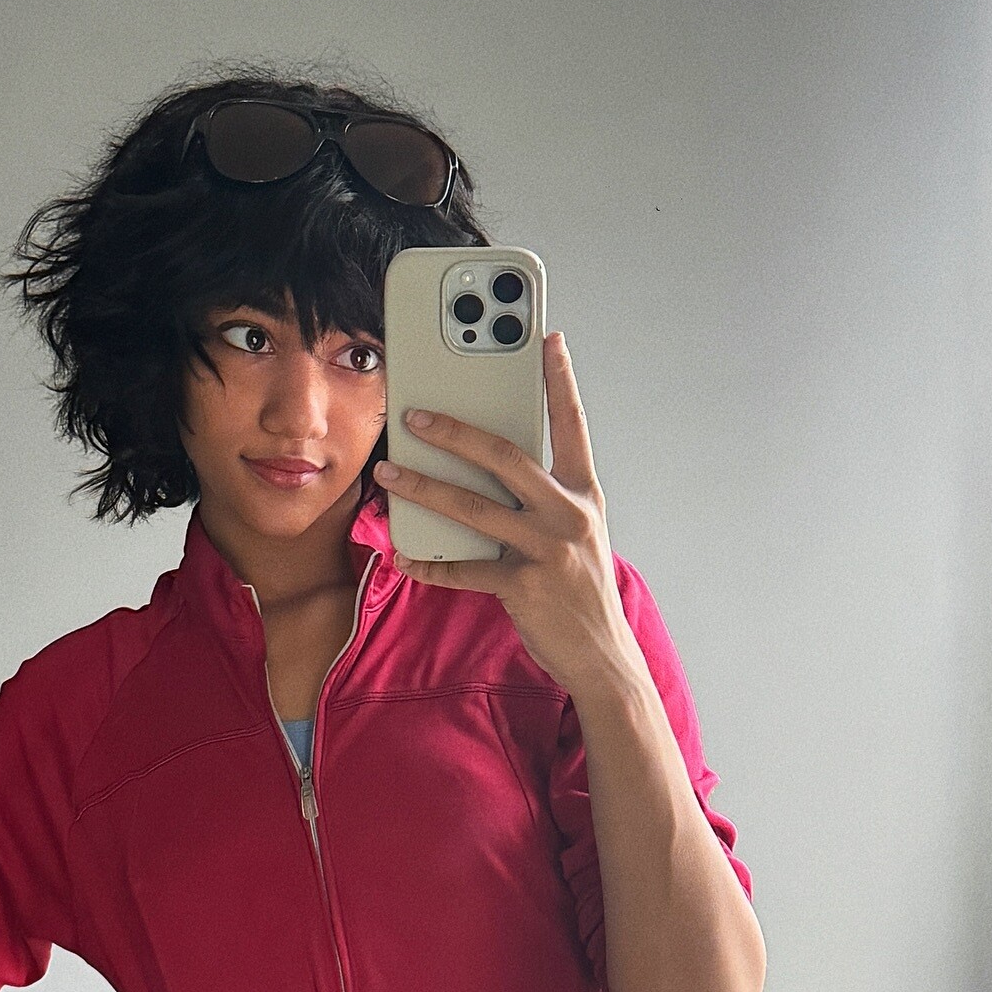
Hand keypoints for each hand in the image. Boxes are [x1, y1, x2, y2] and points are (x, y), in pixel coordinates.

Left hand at [373, 330, 627, 688]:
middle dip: (455, 432)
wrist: (601, 653)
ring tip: (390, 475)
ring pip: (474, 509)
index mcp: (584, 493)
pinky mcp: (524, 587)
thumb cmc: (580, 588)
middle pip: (505, 458)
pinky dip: (431, 563)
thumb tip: (490, 470)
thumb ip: (544, 498)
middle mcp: (568, 514)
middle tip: (415, 416)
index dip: (560, 380)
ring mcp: (547, 550)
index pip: (572, 424)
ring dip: (425, 489)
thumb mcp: (578, 532)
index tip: (547, 338)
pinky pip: (464, 570)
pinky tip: (405, 555)